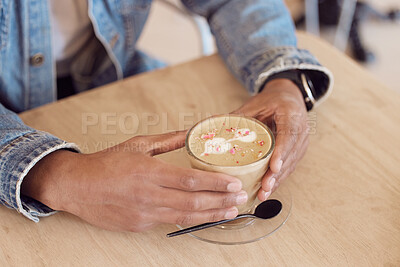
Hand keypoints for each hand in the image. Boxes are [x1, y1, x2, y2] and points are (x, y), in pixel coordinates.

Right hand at [21, 131, 246, 231]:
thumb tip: (191, 132)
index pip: (191, 181)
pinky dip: (189, 219)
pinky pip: (168, 223)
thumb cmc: (107, 163)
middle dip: (221, 201)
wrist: (77, 186)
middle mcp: (148, 195)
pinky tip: (202, 215)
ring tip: (229, 212)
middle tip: (240, 199)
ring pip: (185, 217)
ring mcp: (143, 214)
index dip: (217, 184)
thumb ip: (167, 140)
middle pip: (193, 202)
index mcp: (149, 172)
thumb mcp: (137, 145)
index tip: (235, 184)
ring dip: (211, 215)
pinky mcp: (139, 225)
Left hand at [233, 79, 308, 200]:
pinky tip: (267, 190)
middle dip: (277, 174)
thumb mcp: (256, 103)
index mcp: (292, 116)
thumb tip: (213, 124)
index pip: (289, 136)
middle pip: (290, 156)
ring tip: (263, 194)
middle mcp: (301, 132)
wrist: (290, 98)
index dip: (281, 153)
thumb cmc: (273, 100)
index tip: (274, 167)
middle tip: (264, 187)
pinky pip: (288, 168)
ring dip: (277, 181)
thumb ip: (239, 115)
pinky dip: (277, 179)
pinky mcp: (297, 153)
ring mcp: (301, 144)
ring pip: (290, 166)